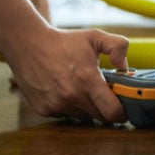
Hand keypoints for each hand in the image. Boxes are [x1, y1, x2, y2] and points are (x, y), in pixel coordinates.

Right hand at [7, 26, 129, 122]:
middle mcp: (72, 96)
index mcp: (87, 79)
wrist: (29, 45)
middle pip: (100, 117)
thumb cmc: (64, 41)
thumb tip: (126, 68)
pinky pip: (66, 115)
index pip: (113, 111)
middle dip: (105, 107)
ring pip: (83, 117)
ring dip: (87, 107)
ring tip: (81, 88)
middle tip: (103, 93)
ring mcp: (57, 105)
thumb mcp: (95, 37)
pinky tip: (65, 90)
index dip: (122, 112)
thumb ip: (118, 47)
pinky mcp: (44, 110)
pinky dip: (69, 107)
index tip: (123, 105)